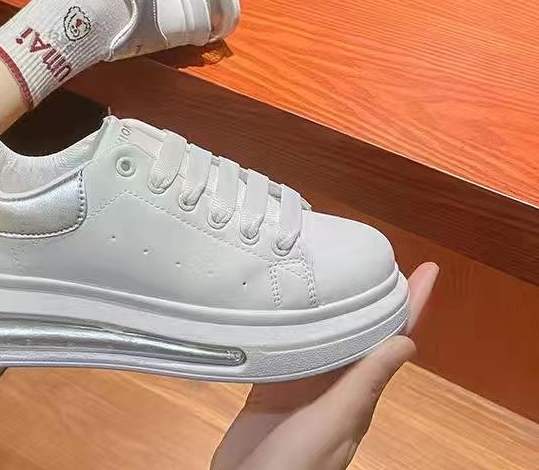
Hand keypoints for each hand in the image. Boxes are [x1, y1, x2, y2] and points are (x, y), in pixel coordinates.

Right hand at [211, 262, 438, 469]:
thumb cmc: (296, 462)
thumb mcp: (334, 420)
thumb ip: (365, 384)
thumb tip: (407, 343)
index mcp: (356, 390)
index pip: (392, 340)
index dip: (410, 305)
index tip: (428, 269)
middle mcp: (333, 383)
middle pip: (357, 329)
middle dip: (368, 292)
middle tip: (370, 250)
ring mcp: (301, 384)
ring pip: (320, 333)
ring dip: (327, 302)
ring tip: (326, 263)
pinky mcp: (269, 386)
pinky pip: (283, 346)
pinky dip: (285, 322)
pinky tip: (277, 303)